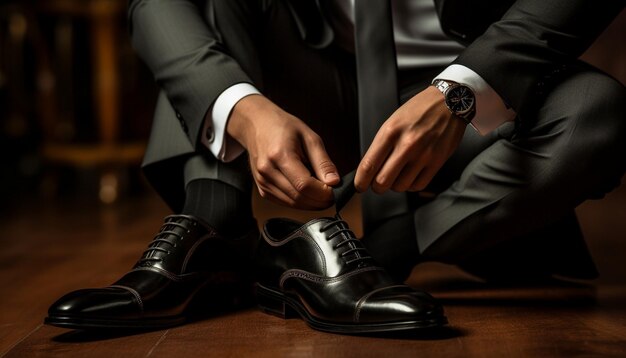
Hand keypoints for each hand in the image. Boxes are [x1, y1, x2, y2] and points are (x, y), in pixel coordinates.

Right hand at [227, 95, 339, 209]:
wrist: (258, 125)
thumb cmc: (284, 128)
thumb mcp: (310, 138)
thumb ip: (323, 162)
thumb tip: (334, 182)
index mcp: (280, 155)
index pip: (305, 185)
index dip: (323, 192)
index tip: (335, 190)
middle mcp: (267, 171)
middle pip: (299, 198)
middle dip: (320, 200)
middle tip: (332, 193)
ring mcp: (263, 182)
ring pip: (293, 204)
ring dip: (311, 203)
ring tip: (321, 191)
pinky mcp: (262, 189)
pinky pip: (285, 203)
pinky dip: (300, 201)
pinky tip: (307, 191)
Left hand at [354, 86, 465, 193]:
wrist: (448, 102)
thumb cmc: (418, 111)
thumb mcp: (393, 122)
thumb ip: (381, 145)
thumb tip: (370, 169)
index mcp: (390, 132)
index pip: (368, 165)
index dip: (360, 181)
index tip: (360, 186)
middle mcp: (406, 144)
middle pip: (382, 181)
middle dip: (376, 187)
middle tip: (377, 183)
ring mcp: (423, 154)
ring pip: (400, 186)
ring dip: (395, 185)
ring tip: (397, 176)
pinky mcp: (437, 161)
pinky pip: (418, 185)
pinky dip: (411, 185)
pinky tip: (410, 176)